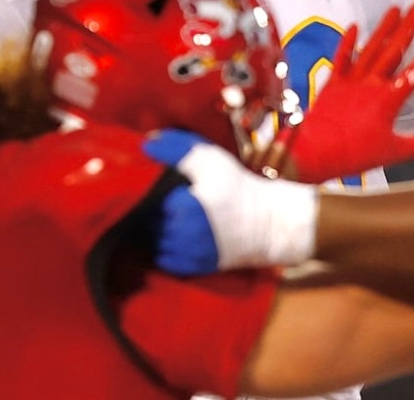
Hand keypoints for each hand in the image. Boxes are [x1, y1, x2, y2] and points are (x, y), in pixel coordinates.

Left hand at [145, 129, 317, 274]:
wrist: (268, 223)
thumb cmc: (238, 188)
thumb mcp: (209, 158)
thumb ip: (175, 147)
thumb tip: (146, 145)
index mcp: (180, 207)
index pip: (145, 200)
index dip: (151, 191)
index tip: (163, 185)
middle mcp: (180, 236)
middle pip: (147, 222)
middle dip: (152, 211)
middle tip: (169, 200)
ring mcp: (186, 255)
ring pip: (153, 242)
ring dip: (156, 231)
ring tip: (173, 217)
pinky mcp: (193, 268)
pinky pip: (164, 260)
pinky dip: (165, 248)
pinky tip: (178, 235)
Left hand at [255, 4, 413, 182]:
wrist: (314, 152)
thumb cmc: (353, 153)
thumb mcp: (393, 152)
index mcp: (388, 99)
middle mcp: (371, 84)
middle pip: (394, 50)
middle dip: (409, 26)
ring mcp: (351, 81)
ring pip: (371, 48)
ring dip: (384, 27)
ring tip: (395, 9)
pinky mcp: (333, 83)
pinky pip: (342, 57)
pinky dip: (348, 42)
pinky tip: (355, 26)